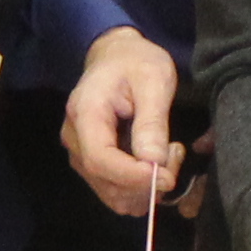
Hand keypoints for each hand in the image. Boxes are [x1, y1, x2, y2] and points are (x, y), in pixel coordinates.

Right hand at [60, 29, 184, 215]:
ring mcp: (81, 154)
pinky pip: (115, 191)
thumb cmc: (136, 62)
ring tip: (168, 153)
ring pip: (112, 194)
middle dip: (146, 183)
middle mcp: (75, 139)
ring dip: (146, 187)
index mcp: (85, 113)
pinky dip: (141, 188)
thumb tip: (153, 162)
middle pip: (105, 182)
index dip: (133, 177)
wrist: (117, 56)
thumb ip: (152, 122)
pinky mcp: (92, 163)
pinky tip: (156, 161)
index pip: (100, 160)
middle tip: (175, 154)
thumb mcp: (153, 81)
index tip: (167, 177)